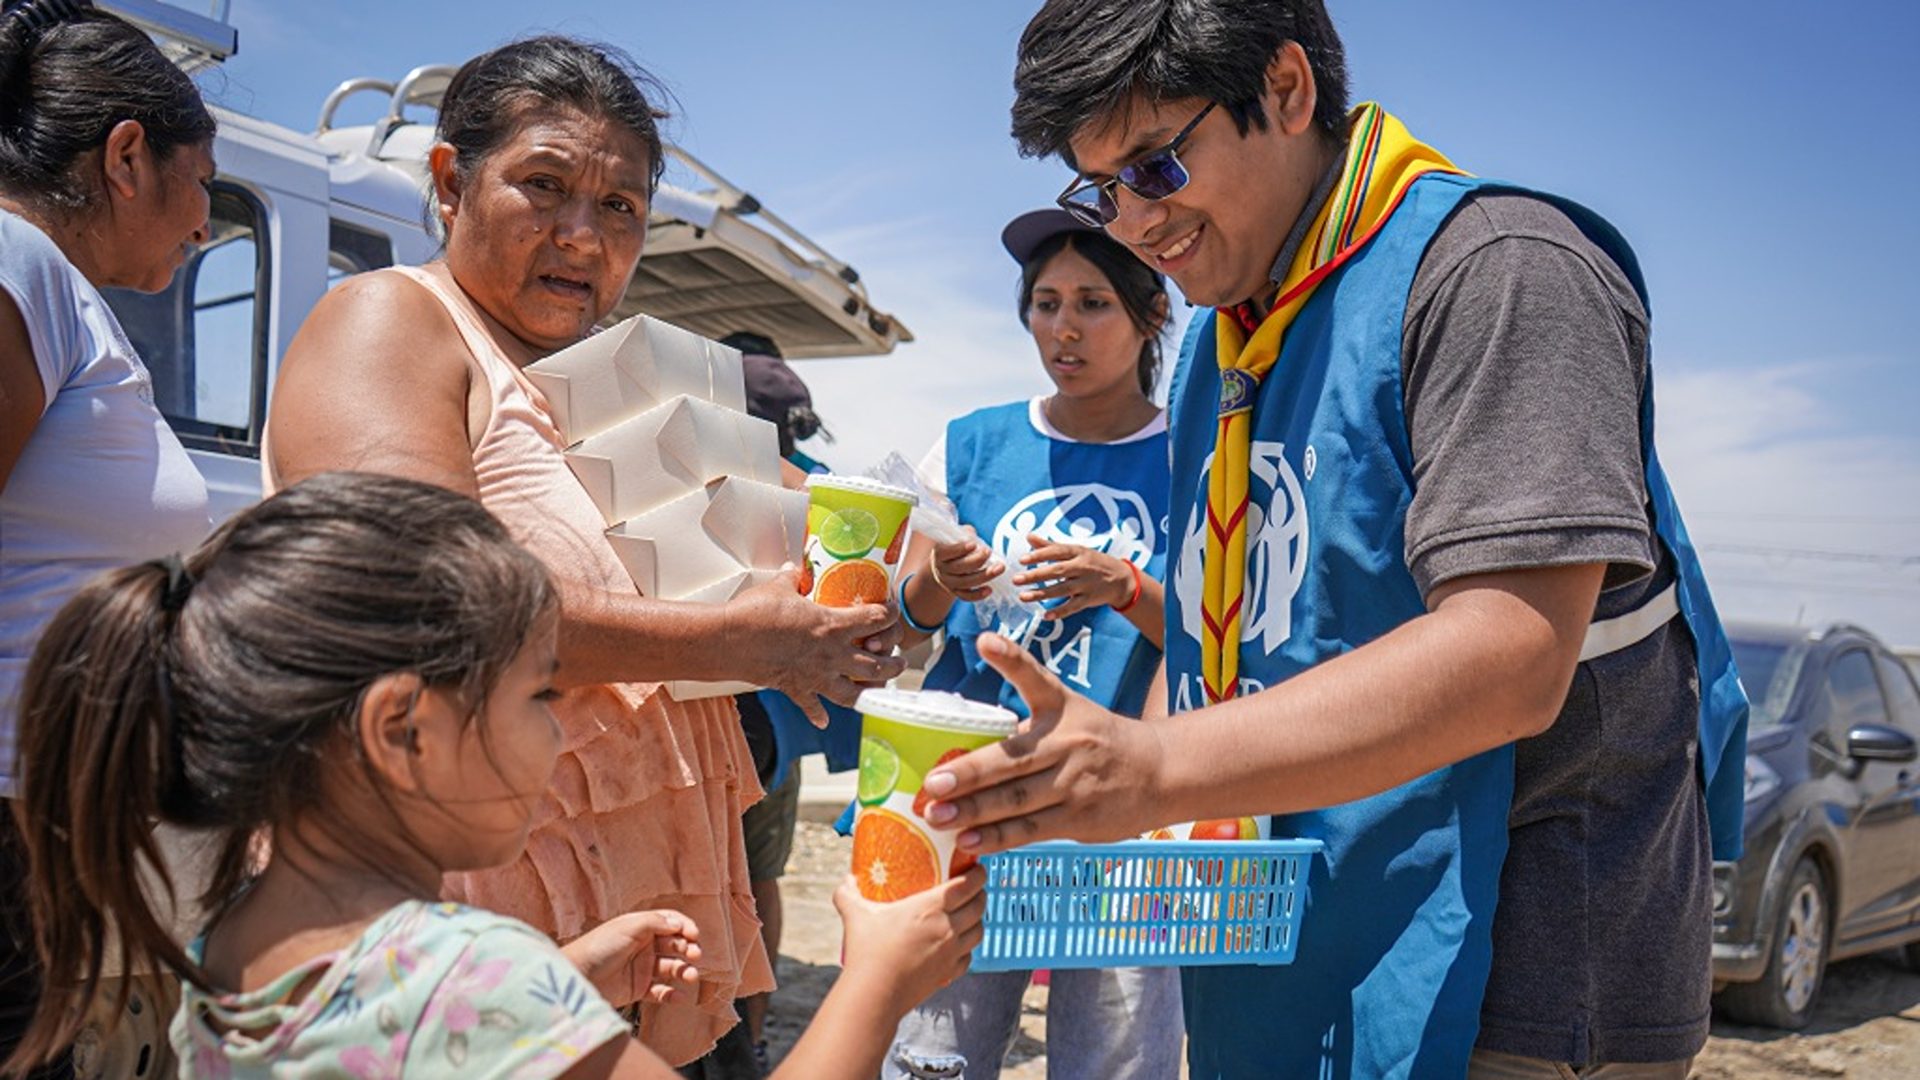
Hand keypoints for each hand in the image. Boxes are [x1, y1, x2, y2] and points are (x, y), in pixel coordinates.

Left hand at [563, 909, 701, 1008]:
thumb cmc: (598, 947)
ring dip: (684, 971)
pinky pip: (661, 992)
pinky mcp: (638, 989)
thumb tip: (678, 924)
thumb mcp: (628, 926)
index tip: (694, 934)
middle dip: (688, 948)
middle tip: (694, 954)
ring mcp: (642, 968)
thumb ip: (656, 922)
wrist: (578, 977)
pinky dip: (672, 995)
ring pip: (671, 968)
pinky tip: (679, 996)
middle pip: (675, 945)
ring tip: (690, 976)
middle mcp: (643, 946)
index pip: (670, 923)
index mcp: (641, 927)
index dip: (684, 927)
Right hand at [725, 570, 906, 726]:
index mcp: (831, 625)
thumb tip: (794, 569)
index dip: (890, 614)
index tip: (892, 610)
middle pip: (875, 664)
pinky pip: (812, 706)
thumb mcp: (778, 587)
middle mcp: (830, 654)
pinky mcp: (796, 689)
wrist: (730, 642)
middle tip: (901, 662)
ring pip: (854, 692)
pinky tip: (824, 720)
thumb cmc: (755, 613)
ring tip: (879, 688)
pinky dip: (819, 714)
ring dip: (869, 691)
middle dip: (893, 664)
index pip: (875, 619)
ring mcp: (815, 675)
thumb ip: (792, 578)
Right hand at [833, 869, 985, 1012]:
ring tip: (969, 915)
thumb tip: (846, 881)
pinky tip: (958, 946)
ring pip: (978, 931)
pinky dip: (968, 948)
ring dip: (978, 920)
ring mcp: (951, 952)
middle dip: (980, 894)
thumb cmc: (868, 952)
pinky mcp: (949, 973)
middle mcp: (948, 928)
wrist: (875, 994)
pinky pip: (969, 957)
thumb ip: (849, 894)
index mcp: (931, 907)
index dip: (977, 874)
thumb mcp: (856, 915)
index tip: (976, 868)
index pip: (968, 884)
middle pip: (979, 905)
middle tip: (972, 888)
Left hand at [921, 633, 1164, 852]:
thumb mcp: (1070, 715)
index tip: (986, 641)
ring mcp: (1074, 783)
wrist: (1161, 772)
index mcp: (1062, 708)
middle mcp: (1067, 742)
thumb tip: (965, 746)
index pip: (1035, 679)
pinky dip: (998, 838)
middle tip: (931, 785)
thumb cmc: (1099, 742)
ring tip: (937, 818)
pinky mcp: (1080, 818)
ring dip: (974, 812)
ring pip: (1016, 800)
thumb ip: (1026, 727)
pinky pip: (1031, 829)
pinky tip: (970, 843)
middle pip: (1012, 759)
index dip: (1010, 659)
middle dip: (968, 773)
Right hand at [928, 527, 1001, 601]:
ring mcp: (948, 583)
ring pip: (965, 583)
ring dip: (984, 576)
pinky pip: (966, 596)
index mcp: (939, 554)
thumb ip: (965, 534)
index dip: (960, 549)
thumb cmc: (956, 546)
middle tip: (989, 552)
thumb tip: (974, 537)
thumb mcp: (957, 536)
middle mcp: (941, 570)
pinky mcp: (956, 592)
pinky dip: (978, 595)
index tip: (974, 544)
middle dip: (976, 560)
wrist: (945, 564)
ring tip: (999, 568)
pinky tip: (990, 589)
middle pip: (959, 568)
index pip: (947, 552)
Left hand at [1010, 535, 1133, 618]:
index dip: (1039, 555)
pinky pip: (1073, 607)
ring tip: (1023, 597)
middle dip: (1036, 575)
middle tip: (1016, 579)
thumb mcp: (1076, 550)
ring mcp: (1087, 584)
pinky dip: (1060, 612)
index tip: (1022, 559)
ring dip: (1042, 594)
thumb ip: (1050, 545)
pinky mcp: (1089, 600)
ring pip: (1062, 590)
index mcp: (1078, 552)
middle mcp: (1083, 567)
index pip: (1057, 551)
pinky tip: (1045, 615)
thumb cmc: (1093, 562)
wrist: (1122, 579)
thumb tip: (1028, 536)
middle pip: (1057, 571)